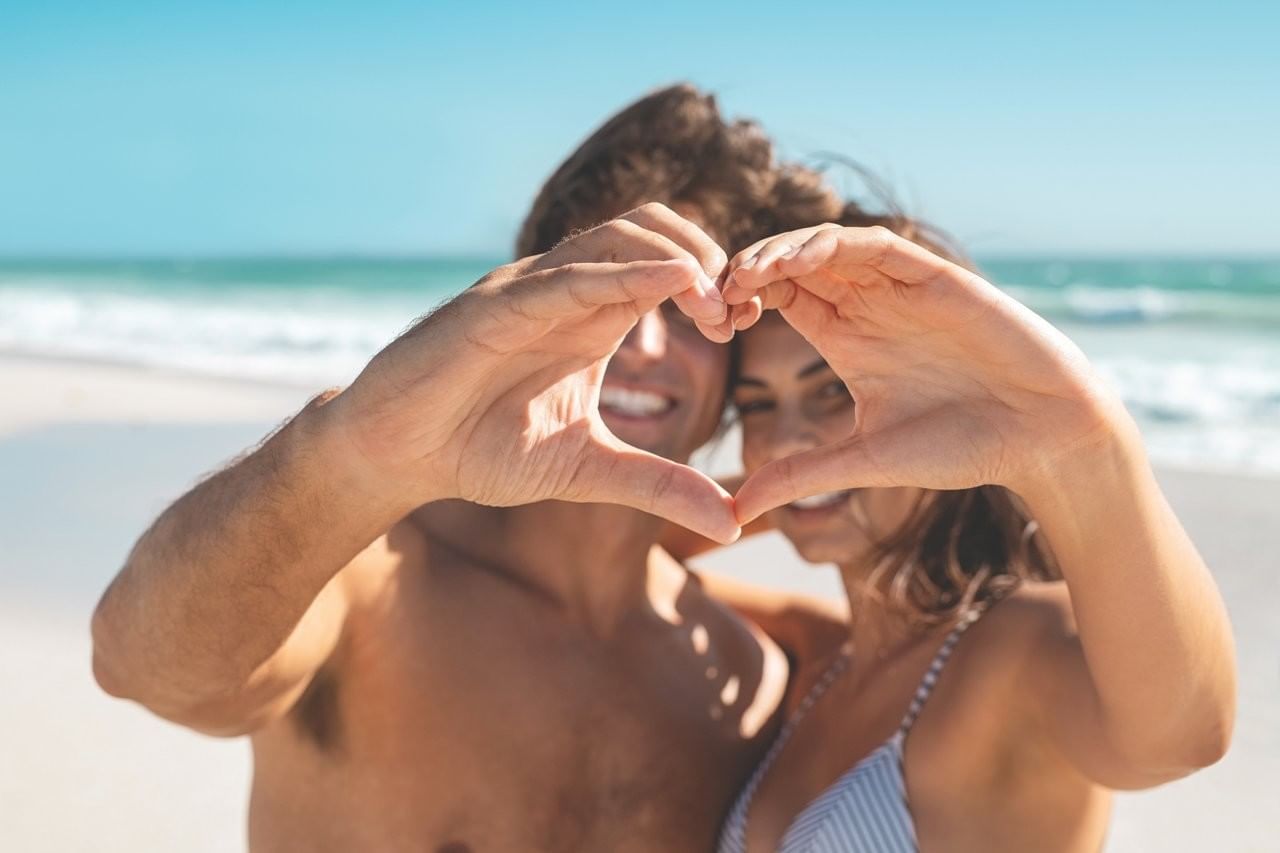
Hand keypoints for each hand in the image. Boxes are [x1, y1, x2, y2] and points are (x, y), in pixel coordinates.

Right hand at [322, 203, 740, 542]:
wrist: (398, 456)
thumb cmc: (480, 450)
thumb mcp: (589, 470)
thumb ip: (659, 485)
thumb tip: (734, 521)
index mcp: (593, 317)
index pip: (668, 265)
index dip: (716, 282)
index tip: (747, 324)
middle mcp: (566, 290)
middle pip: (653, 227)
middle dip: (709, 256)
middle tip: (737, 313)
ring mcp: (529, 290)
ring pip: (617, 236)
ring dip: (678, 256)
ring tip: (718, 302)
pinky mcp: (495, 306)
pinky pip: (569, 276)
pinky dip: (625, 272)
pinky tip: (671, 283)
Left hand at [722, 225, 1127, 522]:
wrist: (1041, 436)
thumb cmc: (960, 449)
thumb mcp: (862, 462)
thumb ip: (799, 477)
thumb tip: (734, 514)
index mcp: (846, 338)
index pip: (779, 297)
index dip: (741, 299)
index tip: (713, 324)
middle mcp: (868, 305)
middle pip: (793, 264)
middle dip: (749, 270)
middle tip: (715, 292)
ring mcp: (900, 287)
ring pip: (826, 246)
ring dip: (783, 250)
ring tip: (747, 273)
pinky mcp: (933, 275)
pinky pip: (875, 244)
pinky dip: (835, 244)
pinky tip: (801, 260)